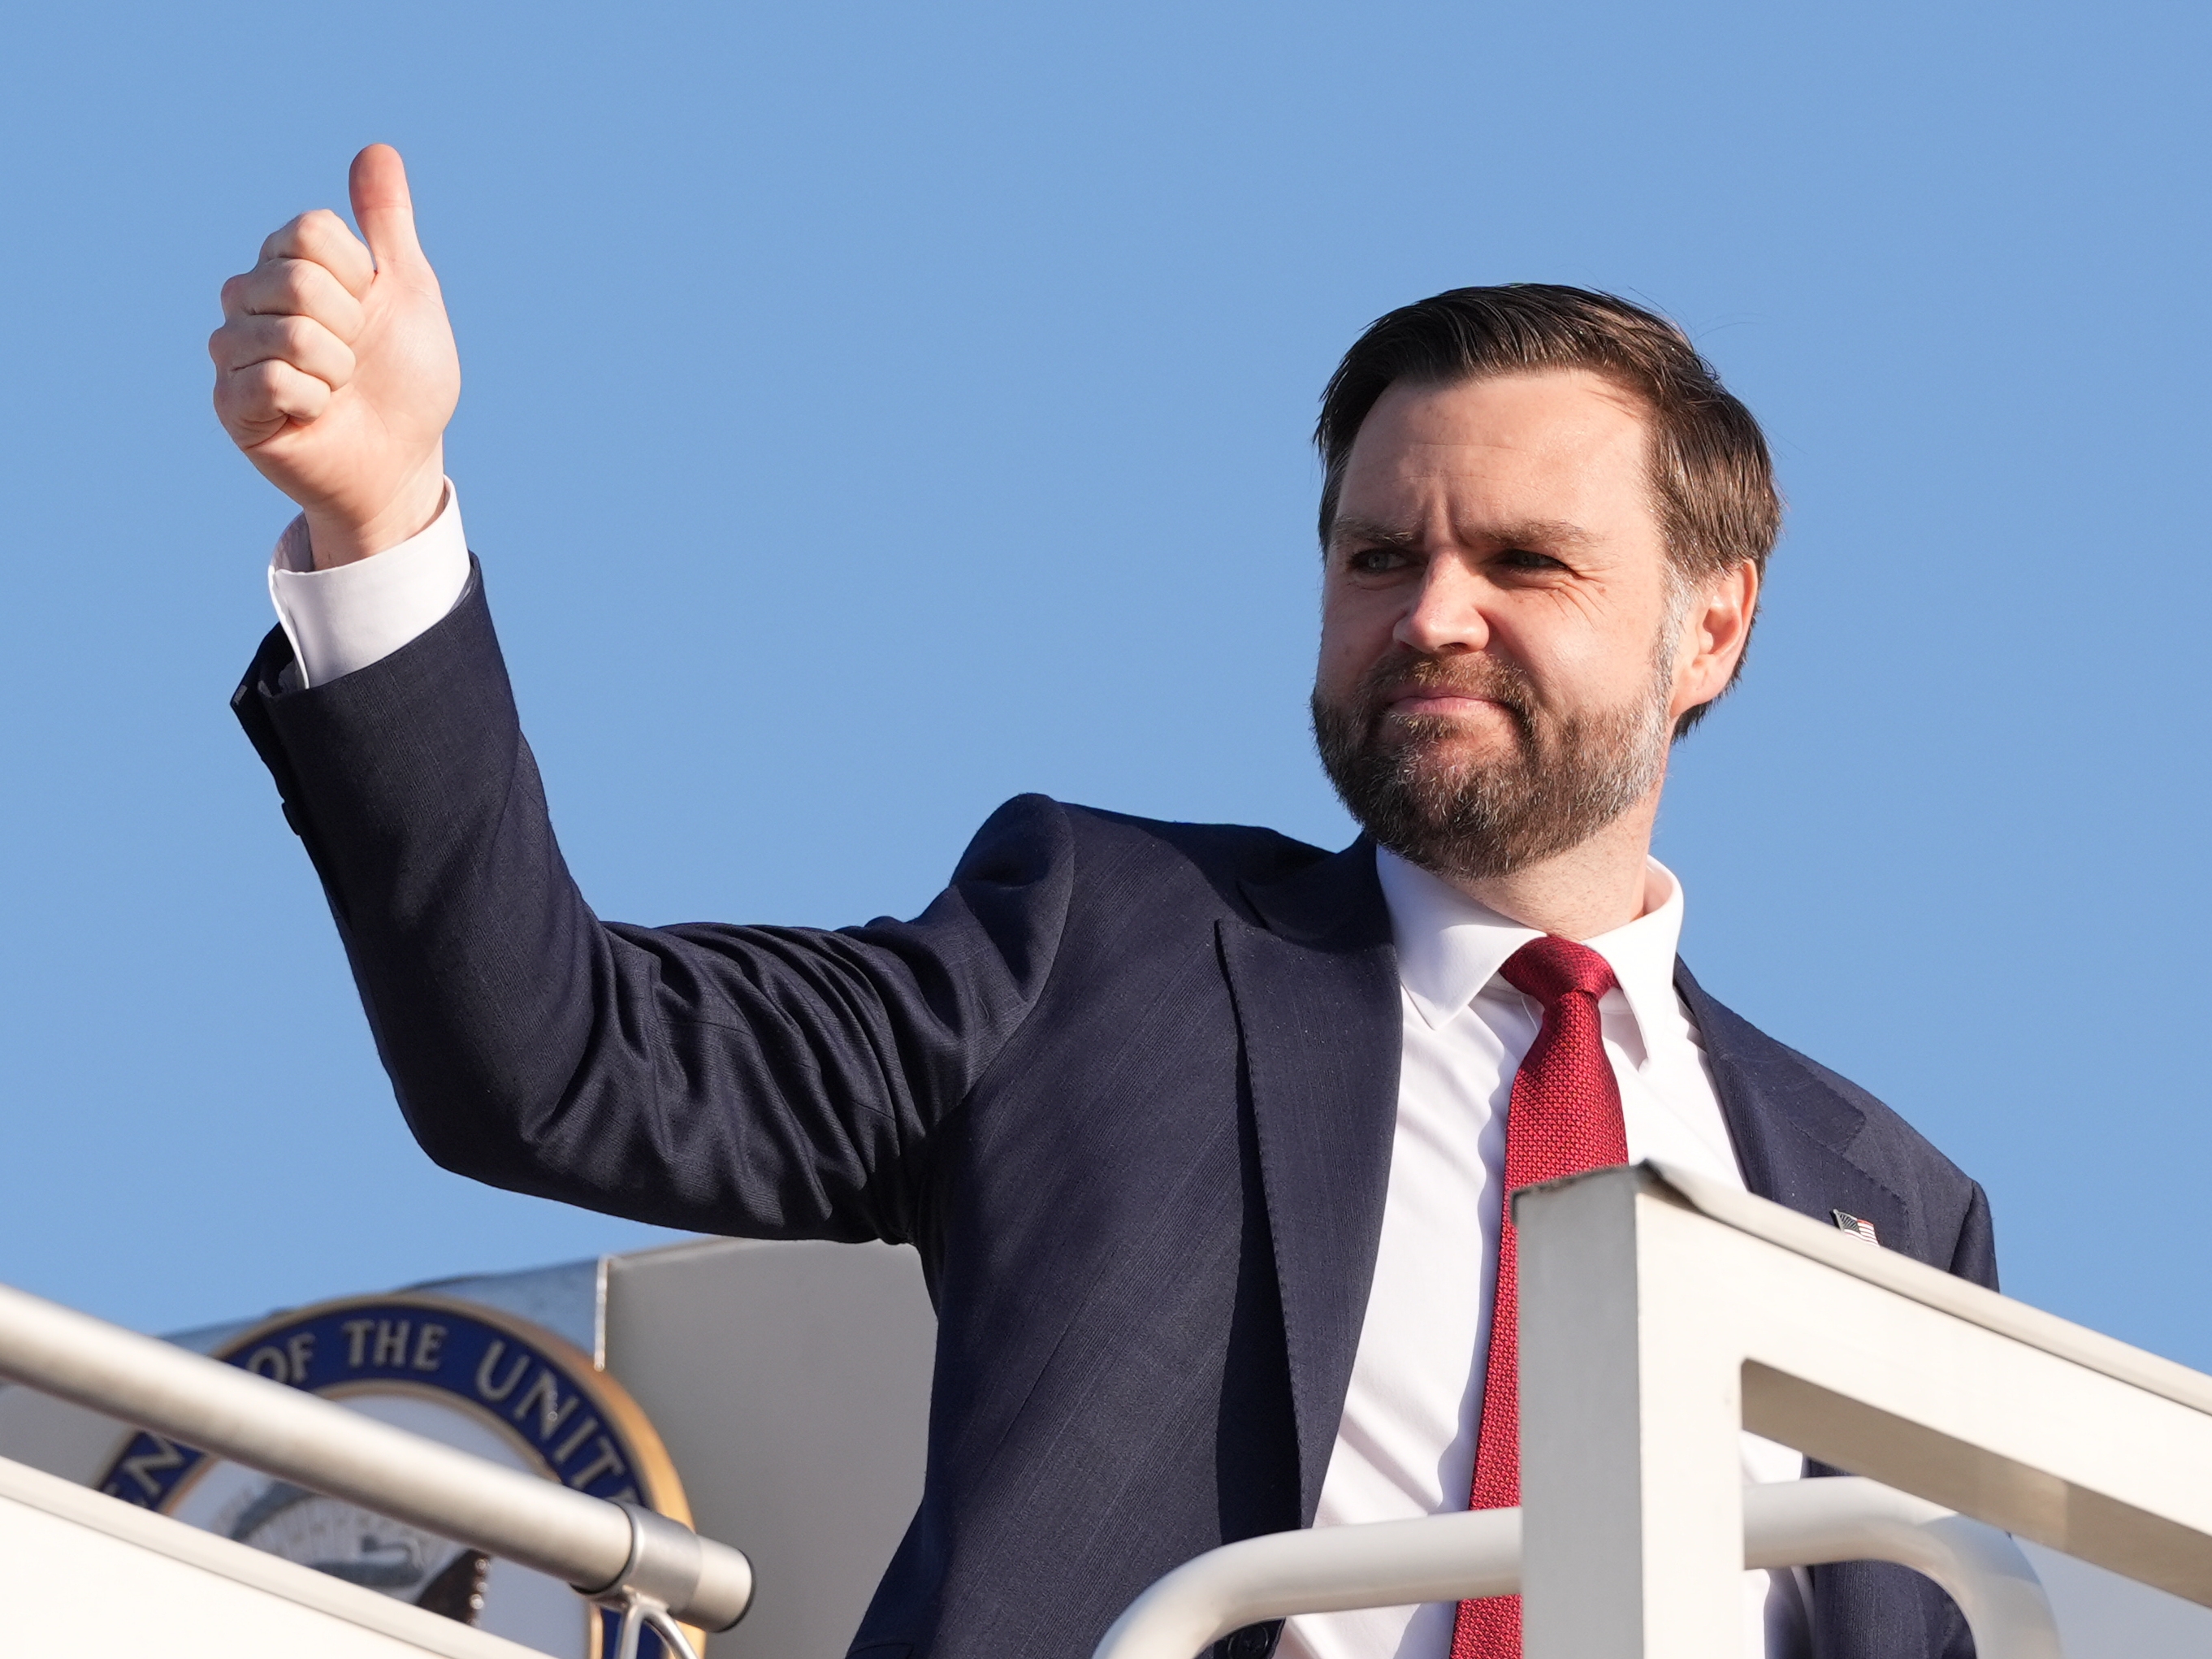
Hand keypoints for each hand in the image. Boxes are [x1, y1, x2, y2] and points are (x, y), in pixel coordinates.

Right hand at [211, 145, 459, 567]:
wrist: (403, 459)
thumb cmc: (406, 378)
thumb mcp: (408, 292)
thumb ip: (387, 224)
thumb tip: (377, 150)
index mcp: (288, 264)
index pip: (309, 231)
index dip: (357, 276)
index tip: (369, 311)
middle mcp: (249, 299)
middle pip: (295, 278)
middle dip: (350, 326)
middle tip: (355, 357)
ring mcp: (234, 350)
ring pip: (287, 333)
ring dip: (336, 369)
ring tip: (337, 388)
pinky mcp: (230, 403)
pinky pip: (273, 380)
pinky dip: (315, 401)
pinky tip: (315, 414)